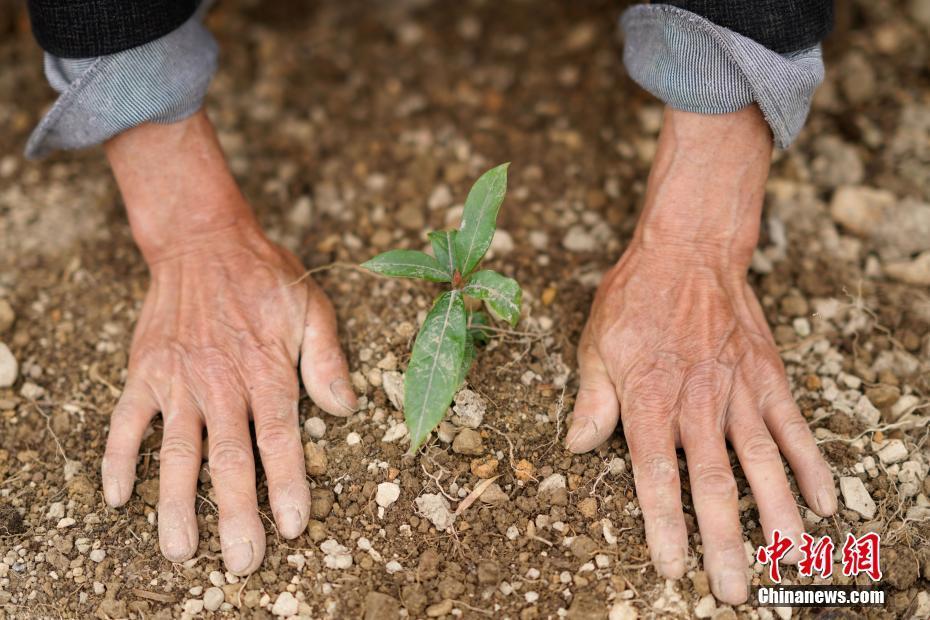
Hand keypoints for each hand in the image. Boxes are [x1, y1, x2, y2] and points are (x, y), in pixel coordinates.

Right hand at [99, 111, 357, 574]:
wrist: (204, 241)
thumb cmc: (266, 278)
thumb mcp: (313, 308)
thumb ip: (328, 359)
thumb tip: (346, 408)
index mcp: (266, 371)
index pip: (279, 440)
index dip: (287, 486)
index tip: (292, 528)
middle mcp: (221, 383)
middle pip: (229, 461)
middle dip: (236, 516)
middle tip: (242, 563)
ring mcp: (178, 381)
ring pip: (177, 454)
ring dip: (176, 506)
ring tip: (181, 553)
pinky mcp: (146, 373)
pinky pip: (126, 423)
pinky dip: (120, 460)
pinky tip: (118, 498)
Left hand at [565, 107, 835, 603]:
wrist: (687, 250)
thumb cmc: (634, 299)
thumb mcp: (595, 344)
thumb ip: (592, 399)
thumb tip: (578, 445)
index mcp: (648, 398)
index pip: (655, 474)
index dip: (665, 524)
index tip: (675, 567)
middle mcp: (697, 401)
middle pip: (714, 483)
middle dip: (725, 541)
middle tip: (737, 591)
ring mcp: (738, 389)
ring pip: (762, 462)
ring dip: (778, 515)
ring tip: (791, 561)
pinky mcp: (768, 376)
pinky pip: (793, 426)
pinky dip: (809, 464)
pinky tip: (824, 502)